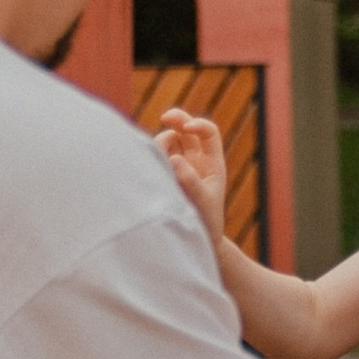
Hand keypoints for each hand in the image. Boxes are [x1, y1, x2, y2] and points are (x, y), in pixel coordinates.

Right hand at [155, 107, 227, 243]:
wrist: (198, 240)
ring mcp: (179, 166)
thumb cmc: (207, 223)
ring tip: (156, 159)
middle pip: (185, 129)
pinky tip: (146, 162)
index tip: (188, 128)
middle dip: (176, 119)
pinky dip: (151, 154)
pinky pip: (157, 156)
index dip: (199, 125)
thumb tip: (173, 159)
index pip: (208, 133)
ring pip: (168, 141)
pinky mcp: (165, 173)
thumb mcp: (202, 202)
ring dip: (160, 142)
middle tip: (165, 118)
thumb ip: (189, 181)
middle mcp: (196, 160)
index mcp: (212, 163)